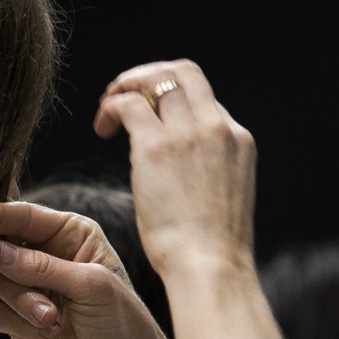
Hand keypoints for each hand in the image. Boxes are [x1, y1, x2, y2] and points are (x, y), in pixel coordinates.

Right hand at [0, 201, 177, 338]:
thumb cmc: (123, 323)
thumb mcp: (91, 286)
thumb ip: (42, 266)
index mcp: (70, 234)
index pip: (22, 216)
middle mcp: (47, 256)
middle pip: (0, 250)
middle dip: (16, 277)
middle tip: (44, 302)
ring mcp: (32, 289)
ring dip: (23, 305)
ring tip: (53, 322)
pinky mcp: (20, 321)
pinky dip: (21, 326)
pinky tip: (52, 336)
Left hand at [94, 59, 256, 281]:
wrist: (210, 266)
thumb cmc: (210, 250)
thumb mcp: (221, 199)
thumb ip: (206, 173)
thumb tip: (178, 176)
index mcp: (238, 140)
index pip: (203, 99)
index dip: (171, 102)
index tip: (149, 118)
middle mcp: (217, 127)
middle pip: (182, 72)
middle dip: (148, 75)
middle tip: (123, 95)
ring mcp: (189, 133)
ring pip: (155, 78)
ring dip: (125, 86)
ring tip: (107, 111)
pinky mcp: (157, 147)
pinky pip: (128, 104)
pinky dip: (110, 107)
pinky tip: (101, 129)